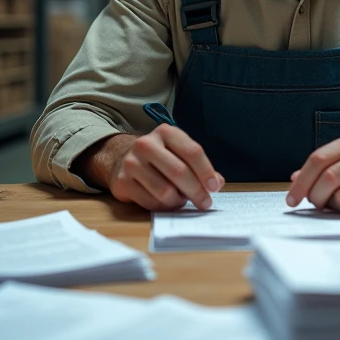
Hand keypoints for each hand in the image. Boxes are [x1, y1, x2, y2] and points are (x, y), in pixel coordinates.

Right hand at [76, 127, 224, 211]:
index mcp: (165, 132)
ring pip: (164, 191)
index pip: (192, 151)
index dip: (206, 171)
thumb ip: (199, 166)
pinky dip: (163, 207)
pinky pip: (150, 202)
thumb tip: (217, 183)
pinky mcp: (122, 182)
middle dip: (196, 191)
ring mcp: (132, 163)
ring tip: (181, 200)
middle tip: (205, 202)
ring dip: (178, 201)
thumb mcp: (178, 153)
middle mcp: (146, 144)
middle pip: (179, 172)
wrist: (121, 159)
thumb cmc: (159, 157)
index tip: (214, 187)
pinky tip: (166, 203)